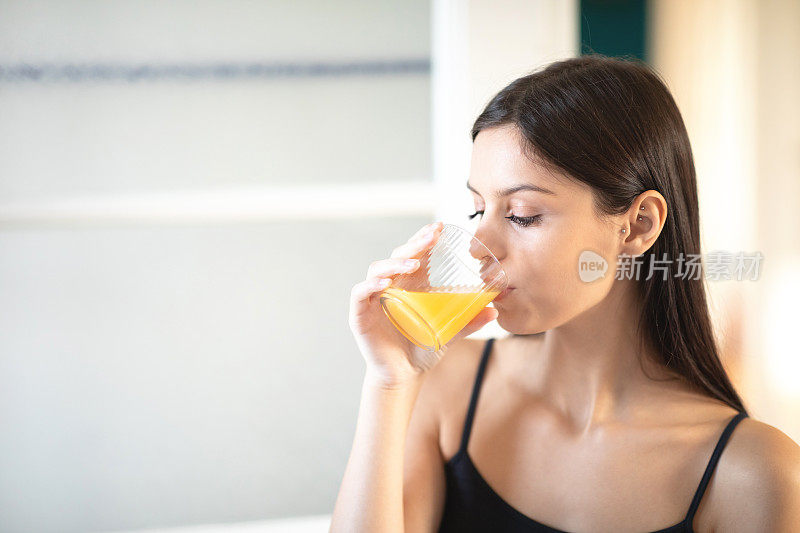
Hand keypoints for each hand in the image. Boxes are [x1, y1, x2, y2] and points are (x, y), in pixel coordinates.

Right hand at [348, 221, 498, 386]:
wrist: (404, 375)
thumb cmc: (422, 348)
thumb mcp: (449, 331)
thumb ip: (469, 321)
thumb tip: (494, 311)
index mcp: (409, 285)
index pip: (413, 253)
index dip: (424, 238)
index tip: (440, 227)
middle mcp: (390, 286)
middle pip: (397, 256)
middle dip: (414, 244)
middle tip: (432, 236)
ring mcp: (373, 299)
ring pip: (377, 270)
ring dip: (395, 263)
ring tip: (415, 264)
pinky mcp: (360, 315)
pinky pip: (360, 294)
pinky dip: (370, 286)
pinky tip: (384, 284)